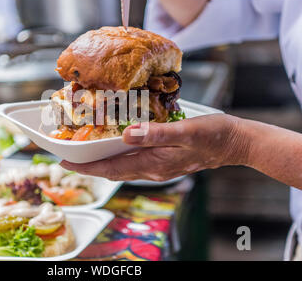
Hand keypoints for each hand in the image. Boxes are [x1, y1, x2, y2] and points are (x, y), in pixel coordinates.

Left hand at [60, 114, 248, 181]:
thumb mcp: (186, 131)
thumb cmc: (214, 135)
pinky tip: (116, 146)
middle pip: (113, 170)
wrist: (235, 142)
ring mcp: (159, 166)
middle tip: (68, 158)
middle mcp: (153, 169)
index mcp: (154, 163)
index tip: (66, 163)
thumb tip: (128, 134)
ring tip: (85, 153)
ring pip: (122, 167)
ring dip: (102, 162)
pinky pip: (134, 162)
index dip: (87, 167)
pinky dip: (118, 156)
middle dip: (89, 167)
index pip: (112, 168)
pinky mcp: (164, 161)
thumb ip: (156, 134)